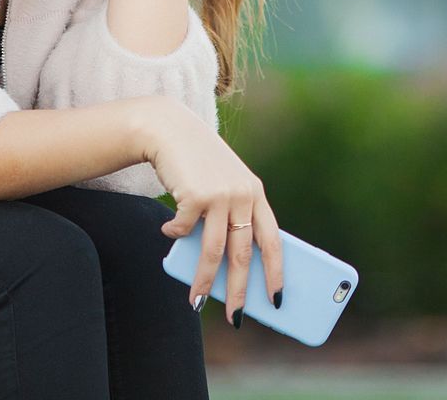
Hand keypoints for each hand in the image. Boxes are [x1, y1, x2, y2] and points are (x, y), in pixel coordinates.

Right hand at [143, 100, 284, 323]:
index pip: (273, 241)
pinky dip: (175, 236)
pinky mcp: (195, 195)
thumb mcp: (224, 186)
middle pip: (243, 254)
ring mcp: (220, 195)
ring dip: (203, 280)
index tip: (277, 300)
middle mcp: (242, 195)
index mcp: (256, 194)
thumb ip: (230, 217)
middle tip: (237, 317)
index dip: (276, 272)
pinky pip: (183, 230)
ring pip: (214, 251)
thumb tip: (226, 269)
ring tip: (195, 302)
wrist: (170, 129)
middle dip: (239, 290)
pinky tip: (169, 232)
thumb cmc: (198, 164)